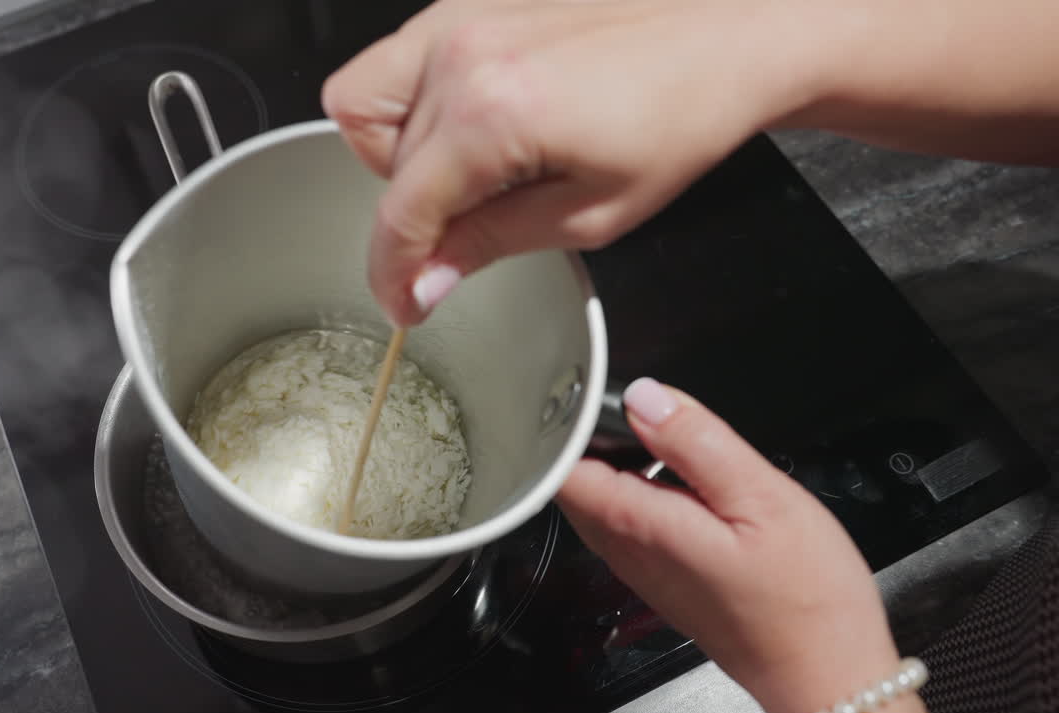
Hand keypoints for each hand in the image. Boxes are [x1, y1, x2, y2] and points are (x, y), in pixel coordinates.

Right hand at [323, 0, 829, 324]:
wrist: (728, 34)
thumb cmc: (681, 117)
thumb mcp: (591, 213)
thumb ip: (491, 244)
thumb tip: (426, 281)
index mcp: (492, 112)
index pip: (401, 212)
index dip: (393, 272)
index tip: (404, 301)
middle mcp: (461, 54)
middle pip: (379, 165)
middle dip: (417, 211)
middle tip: (476, 226)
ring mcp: (458, 17)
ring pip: (366, 106)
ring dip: (400, 155)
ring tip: (475, 168)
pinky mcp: (465, 3)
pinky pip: (395, 64)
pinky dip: (411, 105)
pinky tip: (475, 124)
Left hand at [558, 378, 927, 712]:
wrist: (826, 676)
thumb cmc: (804, 601)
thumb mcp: (761, 498)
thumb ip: (696, 442)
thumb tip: (644, 397)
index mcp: (637, 524)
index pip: (560, 464)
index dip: (571, 422)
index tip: (601, 393)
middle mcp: (626, 551)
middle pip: (577, 478)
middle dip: (598, 438)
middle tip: (649, 411)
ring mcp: (642, 568)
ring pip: (606, 497)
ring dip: (628, 463)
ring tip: (675, 443)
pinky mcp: (663, 578)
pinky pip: (635, 521)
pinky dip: (651, 491)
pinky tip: (693, 486)